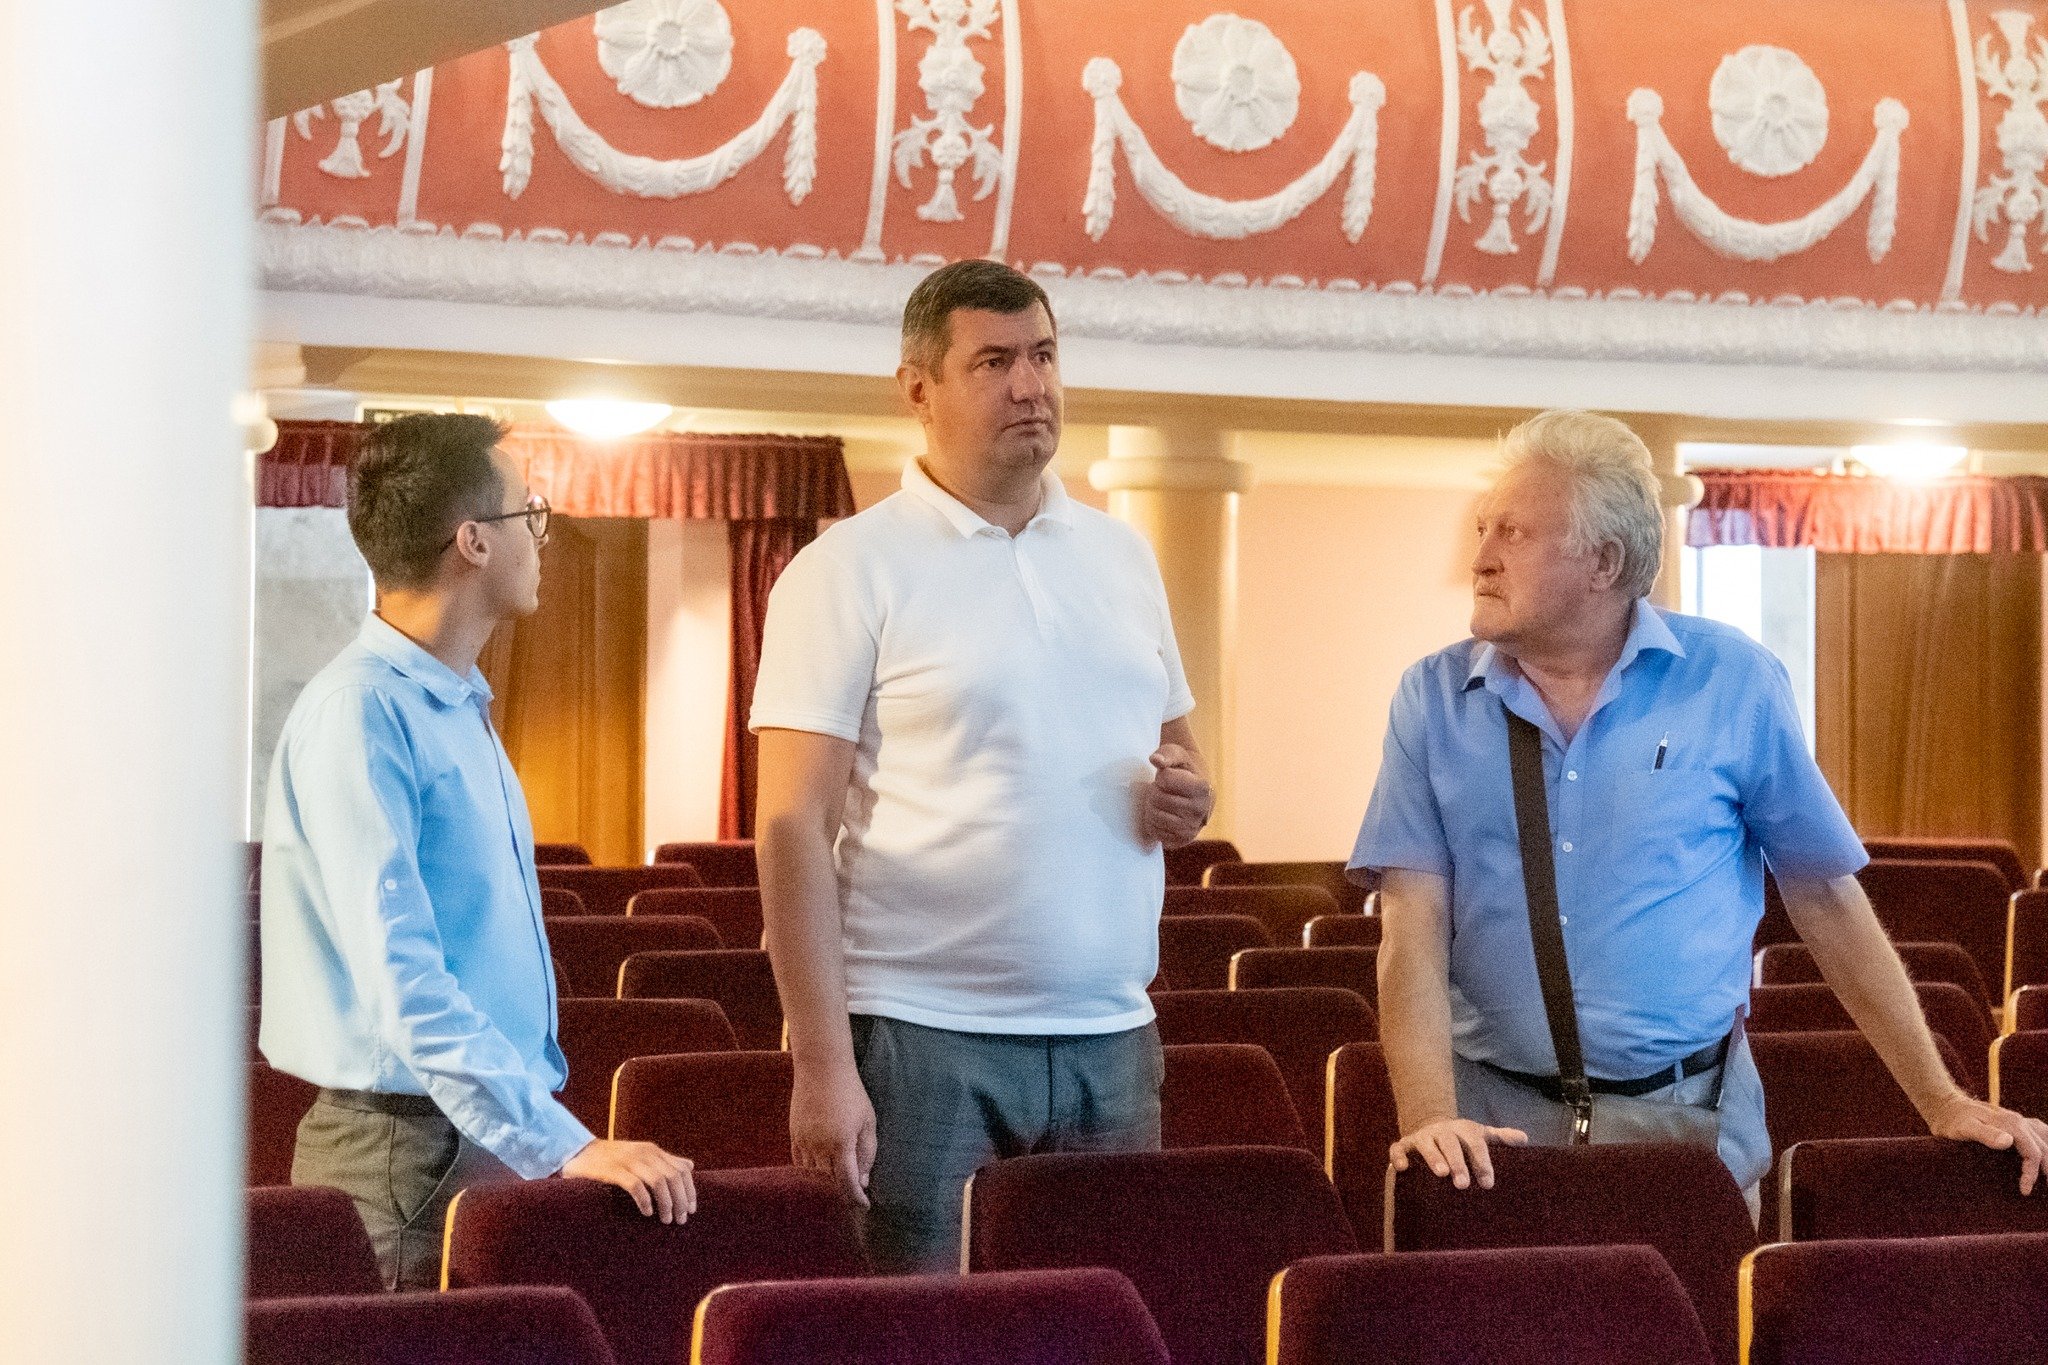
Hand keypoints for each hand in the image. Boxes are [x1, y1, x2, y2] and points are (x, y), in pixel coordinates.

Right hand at [561, 1140, 696, 1222]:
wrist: (578, 1152)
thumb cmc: (611, 1158)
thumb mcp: (640, 1155)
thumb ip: (664, 1161)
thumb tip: (689, 1166)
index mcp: (653, 1151)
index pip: (681, 1169)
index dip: (690, 1190)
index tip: (691, 1209)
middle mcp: (644, 1153)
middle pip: (673, 1177)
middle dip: (681, 1200)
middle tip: (680, 1220)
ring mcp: (629, 1161)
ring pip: (659, 1181)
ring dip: (666, 1203)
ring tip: (666, 1220)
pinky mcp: (613, 1171)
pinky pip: (636, 1186)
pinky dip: (645, 1200)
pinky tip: (647, 1213)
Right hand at [791, 1062, 876, 1207]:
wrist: (821, 1068)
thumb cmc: (851, 1093)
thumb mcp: (868, 1121)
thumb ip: (867, 1153)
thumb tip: (863, 1181)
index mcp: (841, 1143)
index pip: (848, 1183)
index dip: (856, 1198)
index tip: (864, 1205)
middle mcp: (819, 1146)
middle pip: (830, 1181)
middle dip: (844, 1186)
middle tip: (856, 1186)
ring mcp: (803, 1140)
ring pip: (814, 1174)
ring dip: (828, 1178)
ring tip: (839, 1172)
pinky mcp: (794, 1134)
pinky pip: (800, 1162)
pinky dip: (811, 1168)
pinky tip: (821, 1164)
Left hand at [1141, 744, 1212, 848]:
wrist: (1194, 788)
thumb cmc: (1183, 768)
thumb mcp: (1177, 754)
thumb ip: (1166, 754)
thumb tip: (1155, 760)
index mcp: (1202, 788)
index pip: (1164, 780)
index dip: (1162, 776)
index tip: (1170, 776)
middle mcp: (1201, 811)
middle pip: (1157, 799)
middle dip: (1154, 791)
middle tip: (1162, 790)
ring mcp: (1193, 828)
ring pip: (1154, 818)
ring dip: (1151, 808)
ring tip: (1161, 802)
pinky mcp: (1183, 840)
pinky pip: (1156, 834)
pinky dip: (1153, 824)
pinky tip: (1162, 815)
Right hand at [1390, 1117, 1528, 1190]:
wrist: (1433, 1126)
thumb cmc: (1463, 1139)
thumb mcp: (1481, 1135)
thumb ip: (1501, 1137)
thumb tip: (1524, 1139)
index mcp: (1464, 1129)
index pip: (1475, 1144)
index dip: (1482, 1162)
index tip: (1488, 1183)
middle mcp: (1442, 1131)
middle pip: (1450, 1143)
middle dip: (1457, 1162)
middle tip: (1463, 1184)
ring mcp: (1422, 1137)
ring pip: (1426, 1144)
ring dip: (1433, 1157)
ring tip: (1441, 1173)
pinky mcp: (1405, 1144)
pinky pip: (1398, 1148)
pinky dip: (1399, 1156)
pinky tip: (1402, 1168)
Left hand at [1925, 1091, 2047, 1194]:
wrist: (1945, 1106)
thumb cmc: (1953, 1120)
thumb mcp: (1965, 1128)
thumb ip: (1985, 1134)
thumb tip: (2008, 1141)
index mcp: (2013, 1124)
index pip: (2033, 1154)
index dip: (2032, 1174)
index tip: (2024, 1191)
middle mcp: (2019, 1121)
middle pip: (2044, 1149)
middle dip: (2047, 1171)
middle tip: (2044, 1193)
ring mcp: (2018, 1121)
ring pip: (2046, 1139)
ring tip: (2047, 1177)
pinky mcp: (2014, 1123)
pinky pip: (2039, 1133)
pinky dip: (2046, 1143)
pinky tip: (2045, 1152)